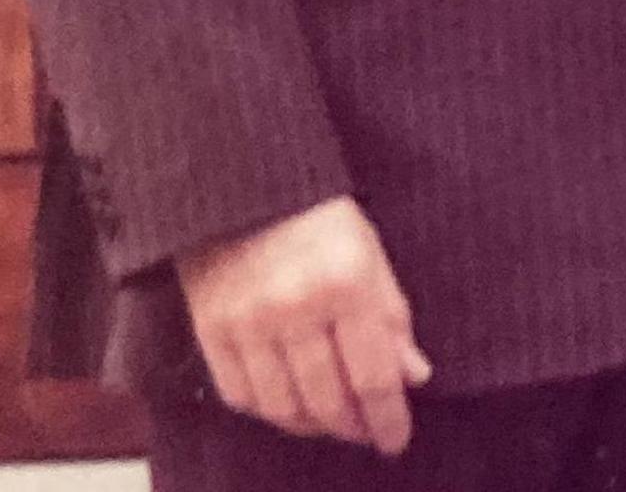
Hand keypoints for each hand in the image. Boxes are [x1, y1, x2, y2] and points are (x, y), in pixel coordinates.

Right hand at [173, 196, 430, 453]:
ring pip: (283, 406)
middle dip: (353, 427)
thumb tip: (414, 377)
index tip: (396, 441)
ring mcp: (248, 321)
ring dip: (312, 425)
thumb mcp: (372, 256)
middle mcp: (295, 307)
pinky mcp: (211, 329)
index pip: (373, 376)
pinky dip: (269, 411)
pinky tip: (289, 405)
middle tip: (366, 432)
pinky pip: (240, 394)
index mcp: (346, 284)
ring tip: (332, 422)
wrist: (244, 185)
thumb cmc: (320, 218)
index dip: (388, 419)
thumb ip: (392, 319)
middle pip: (328, 399)